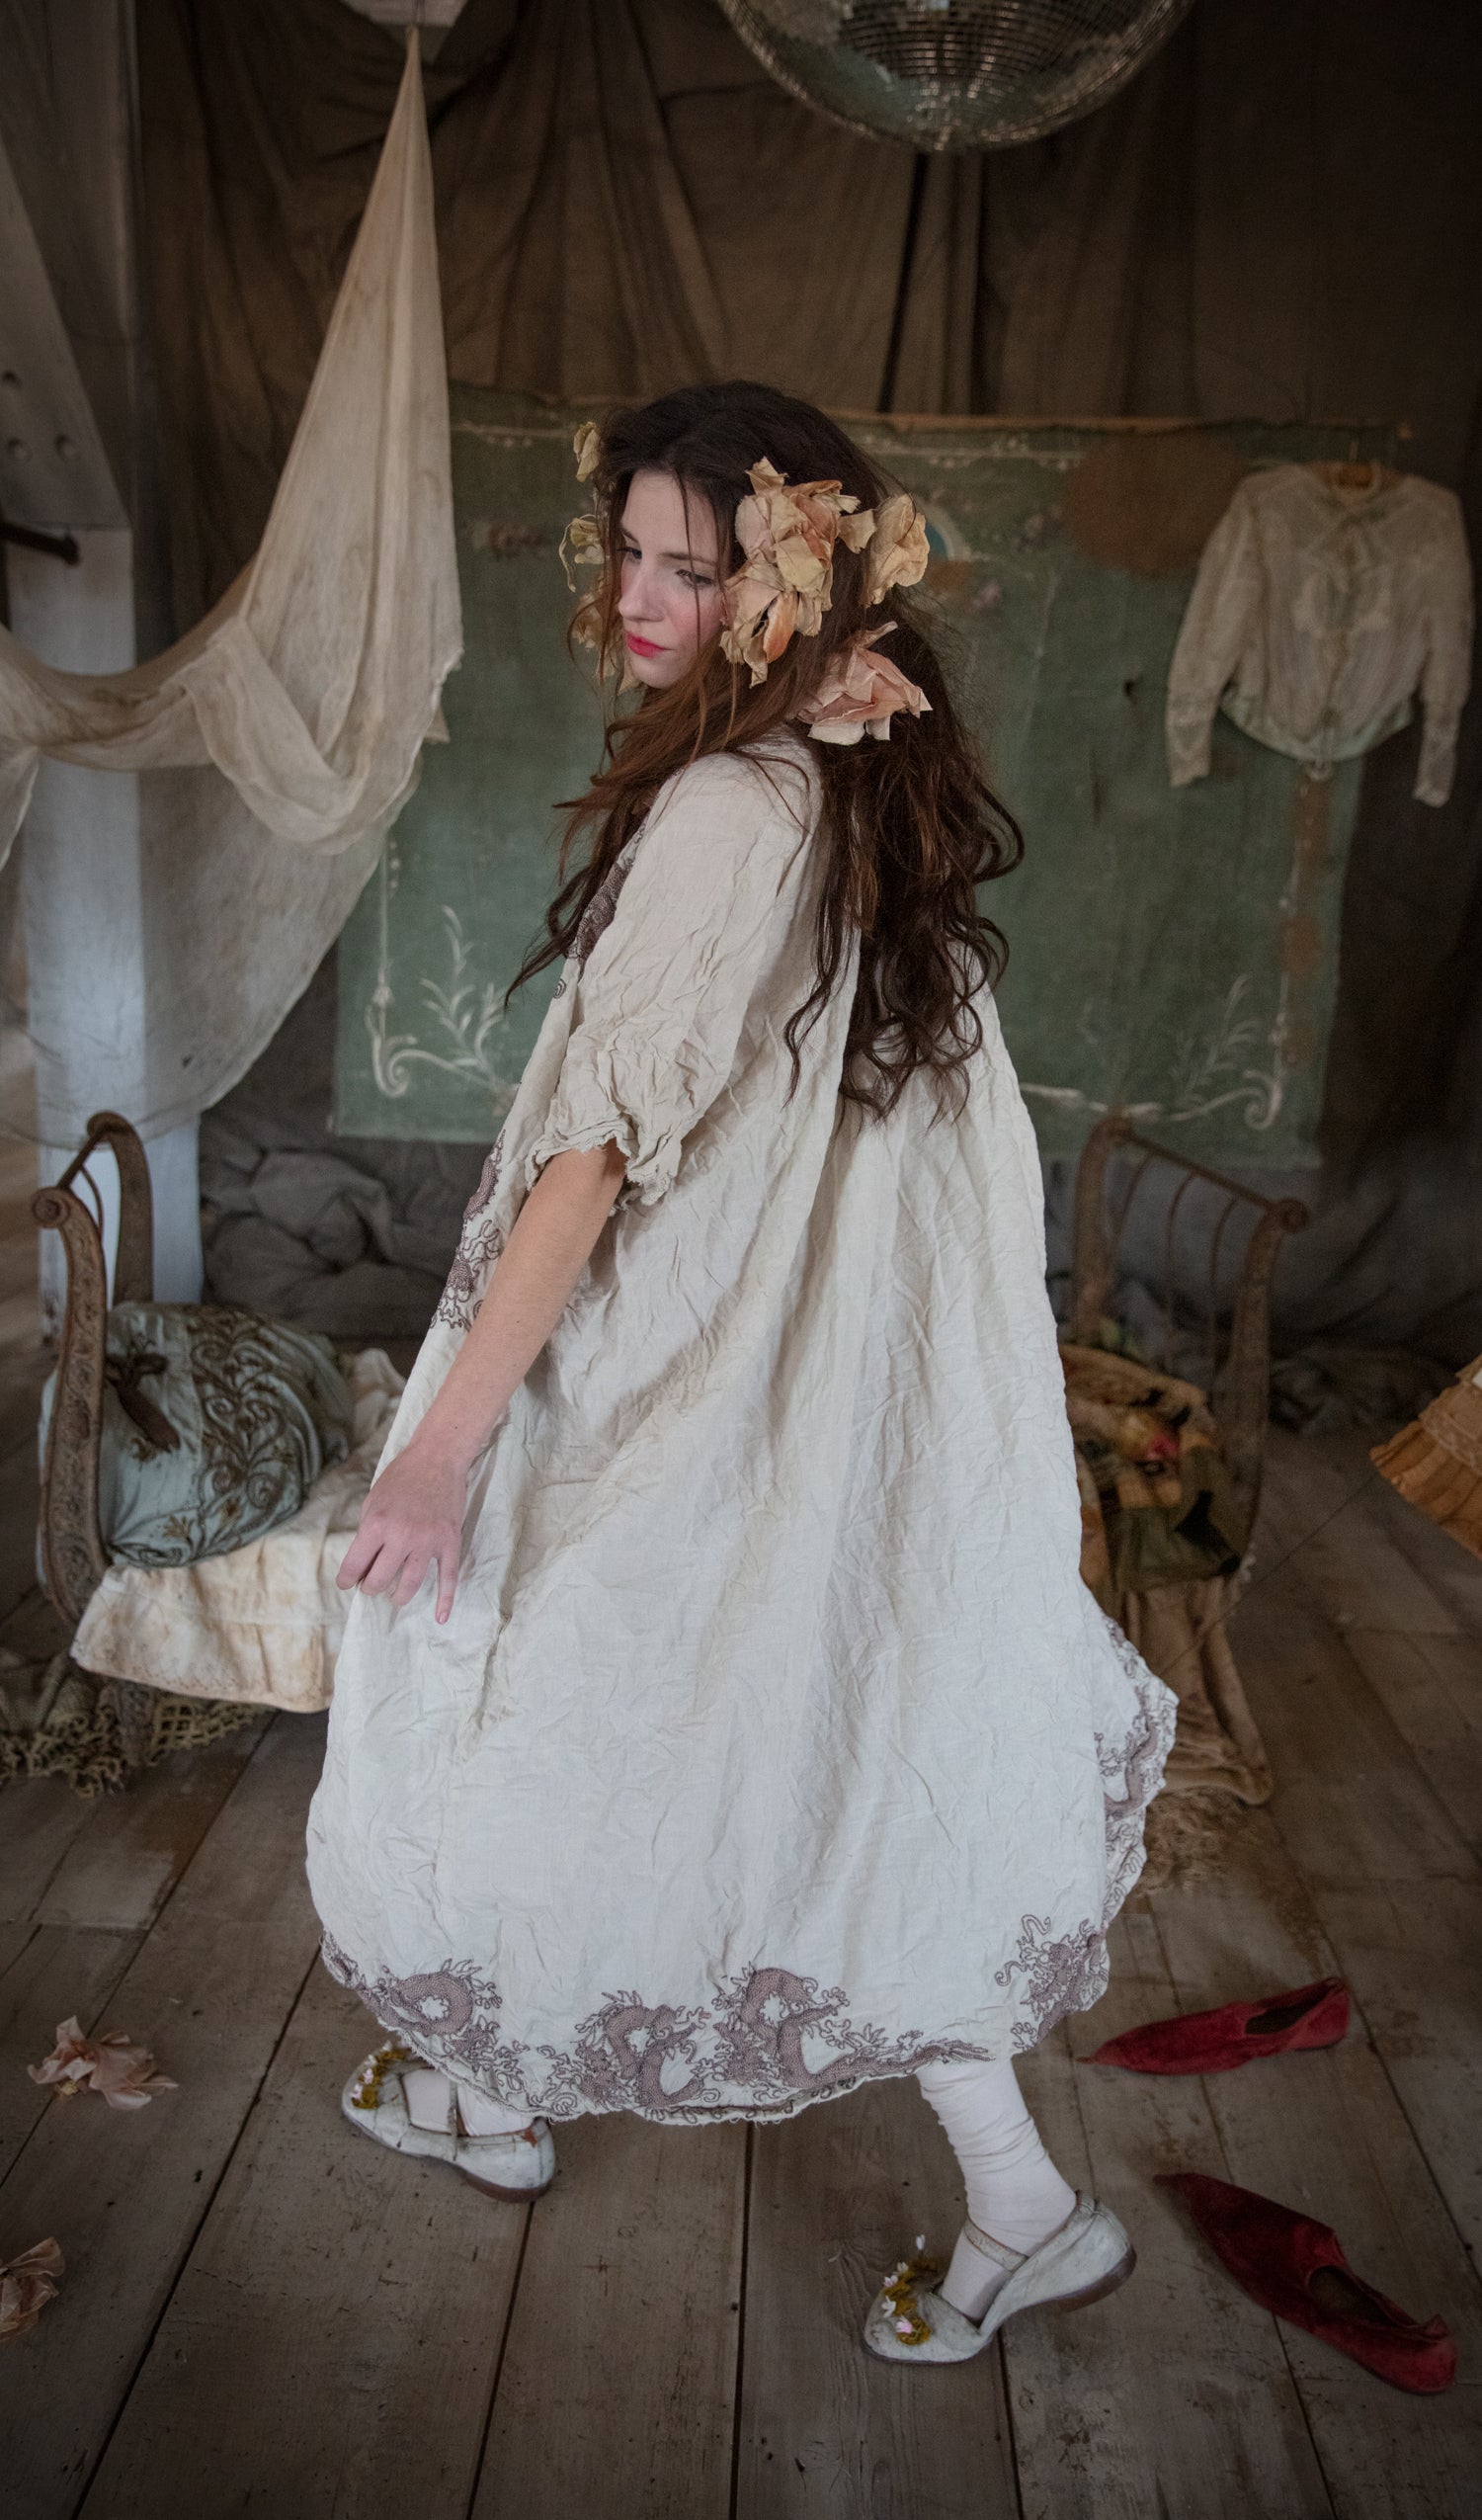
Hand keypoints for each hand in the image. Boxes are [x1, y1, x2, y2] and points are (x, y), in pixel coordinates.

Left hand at [336, 1441, 470, 1623]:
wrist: (438, 1458)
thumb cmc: (402, 1476)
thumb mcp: (373, 1499)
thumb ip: (368, 1530)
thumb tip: (363, 1560)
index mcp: (377, 1524)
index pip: (355, 1565)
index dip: (346, 1579)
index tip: (346, 1584)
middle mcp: (401, 1536)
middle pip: (380, 1579)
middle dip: (370, 1587)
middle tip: (371, 1585)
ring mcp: (427, 1541)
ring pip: (410, 1584)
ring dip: (398, 1596)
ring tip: (394, 1597)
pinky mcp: (449, 1542)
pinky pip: (447, 1577)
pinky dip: (445, 1599)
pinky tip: (439, 1617)